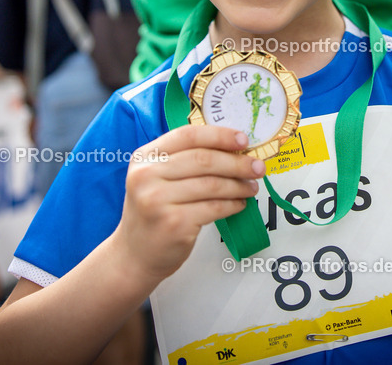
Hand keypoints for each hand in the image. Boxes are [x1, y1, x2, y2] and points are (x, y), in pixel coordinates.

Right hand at [111, 126, 263, 283]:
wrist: (134, 255)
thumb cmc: (152, 213)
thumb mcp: (155, 178)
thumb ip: (183, 160)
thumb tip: (232, 149)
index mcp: (145, 157)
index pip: (188, 135)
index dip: (219, 135)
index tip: (243, 140)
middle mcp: (147, 176)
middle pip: (204, 160)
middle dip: (237, 162)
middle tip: (256, 167)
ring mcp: (158, 200)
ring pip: (212, 185)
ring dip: (238, 185)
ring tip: (251, 187)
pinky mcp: (174, 224)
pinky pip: (214, 208)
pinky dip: (232, 204)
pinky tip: (239, 204)